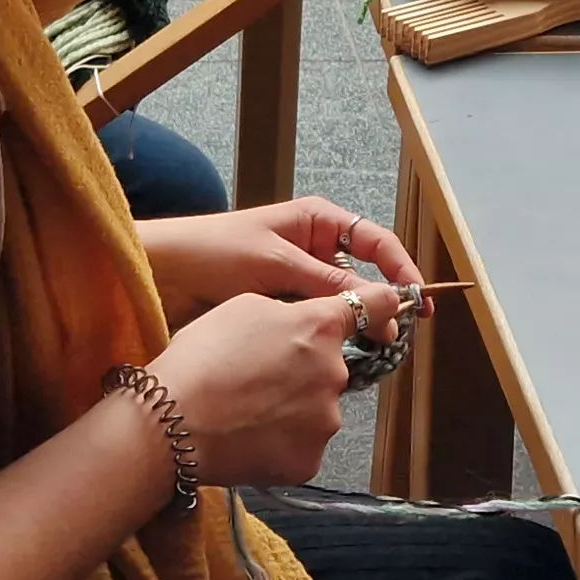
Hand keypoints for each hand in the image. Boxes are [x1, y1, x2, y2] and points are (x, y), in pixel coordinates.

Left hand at [139, 199, 427, 335]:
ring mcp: (298, 280)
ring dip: (355, 325)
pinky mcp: (281, 309)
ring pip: (341, 304)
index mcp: (318, 222)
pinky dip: (328, 337)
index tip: (417, 301)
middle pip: (364, 277)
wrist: (161, 275)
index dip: (402, 270)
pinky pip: (316, 322)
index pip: (377, 243)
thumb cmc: (216, 252)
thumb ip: (331, 284)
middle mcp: (315, 249)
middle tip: (396, 339)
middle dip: (382, 304)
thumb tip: (383, 305)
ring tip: (370, 353)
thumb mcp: (278, 264)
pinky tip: (336, 356)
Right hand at [145, 292, 361, 487]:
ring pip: (316, 410)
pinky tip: (248, 437)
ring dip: (292, 409)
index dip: (379, 303)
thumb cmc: (201, 358)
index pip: (377, 304)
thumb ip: (289, 311)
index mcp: (319, 328)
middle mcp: (334, 373)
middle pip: (332, 367)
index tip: (381, 307)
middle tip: (258, 377)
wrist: (172, 423)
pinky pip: (302, 446)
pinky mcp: (309, 462)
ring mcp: (325, 422)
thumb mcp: (242, 307)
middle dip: (305, 370)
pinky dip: (281, 443)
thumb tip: (307, 323)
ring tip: (245, 411)